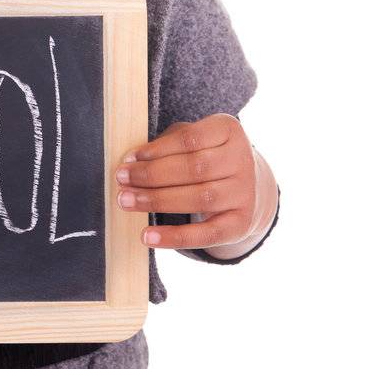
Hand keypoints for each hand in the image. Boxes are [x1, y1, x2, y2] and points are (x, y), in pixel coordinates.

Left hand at [114, 113, 272, 252]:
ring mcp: (245, 193)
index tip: (129, 158)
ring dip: (157, 201)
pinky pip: (206, 234)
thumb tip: (131, 161)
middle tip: (121, 179)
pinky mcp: (241, 224)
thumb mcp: (192, 140)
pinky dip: (174, 237)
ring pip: (199, 198)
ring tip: (127, 201)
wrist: (247, 188)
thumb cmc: (205, 157)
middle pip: (194, 168)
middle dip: (152, 175)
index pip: (190, 139)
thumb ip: (165, 145)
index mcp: (229, 130)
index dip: (157, 149)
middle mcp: (242, 160)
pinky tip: (148, 237)